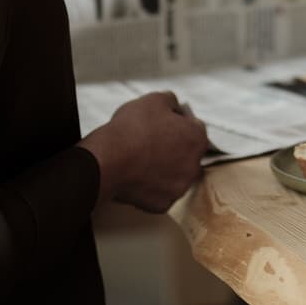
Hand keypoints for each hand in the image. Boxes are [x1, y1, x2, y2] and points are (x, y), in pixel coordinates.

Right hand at [79, 91, 208, 212]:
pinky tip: (137, 176)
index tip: (163, 121)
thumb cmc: (132, 128)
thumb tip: (175, 106)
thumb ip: (171, 101)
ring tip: (142, 159)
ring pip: (174, 174)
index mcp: (197, 138)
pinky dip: (151, 186)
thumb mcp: (153, 100)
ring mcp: (179, 188)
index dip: (178, 122)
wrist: (108, 161)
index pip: (193, 126)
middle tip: (151, 140)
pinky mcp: (163, 205)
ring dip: (164, 167)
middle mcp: (195, 165)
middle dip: (173, 146)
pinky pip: (160, 192)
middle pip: (186, 153)